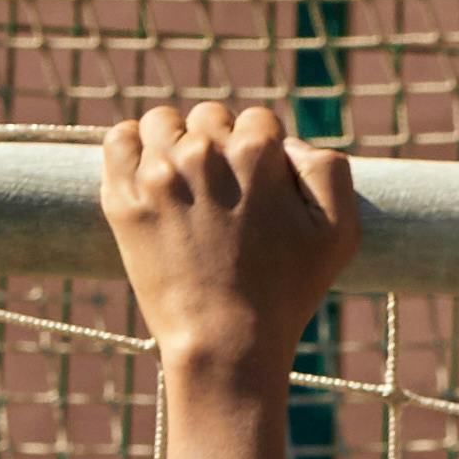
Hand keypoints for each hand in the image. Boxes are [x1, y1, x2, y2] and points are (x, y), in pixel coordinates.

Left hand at [101, 103, 357, 379]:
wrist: (226, 341)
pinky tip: (152, 172)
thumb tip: (290, 143)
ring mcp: (158, 174)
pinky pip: (118, 140)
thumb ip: (329, 170)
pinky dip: (133, 147)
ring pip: (162, 122)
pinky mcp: (123, 197)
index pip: (259, 120)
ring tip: (188, 179)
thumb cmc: (288, 293)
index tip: (263, 183)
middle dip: (221, 142)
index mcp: (256, 154)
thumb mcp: (340, 234)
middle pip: (210, 116)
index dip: (265, 149)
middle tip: (228, 189)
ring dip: (176, 140)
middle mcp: (203, 153)